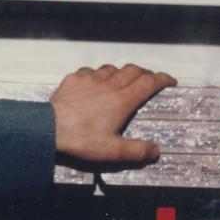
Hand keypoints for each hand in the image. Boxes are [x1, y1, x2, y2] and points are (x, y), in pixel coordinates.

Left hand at [50, 63, 176, 164]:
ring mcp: (89, 79)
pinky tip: (96, 82)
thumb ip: (138, 151)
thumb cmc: (81, 139)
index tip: (170, 81)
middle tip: (150, 80)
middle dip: (145, 73)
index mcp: (122, 100)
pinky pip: (90, 70)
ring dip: (122, 72)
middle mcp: (108, 85)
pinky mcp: (73, 79)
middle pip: (133, 71)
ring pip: (112, 68)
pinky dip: (98, 74)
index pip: (148, 83)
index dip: (162, 79)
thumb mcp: (114, 151)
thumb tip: (156, 150)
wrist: (49, 128)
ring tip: (124, 80)